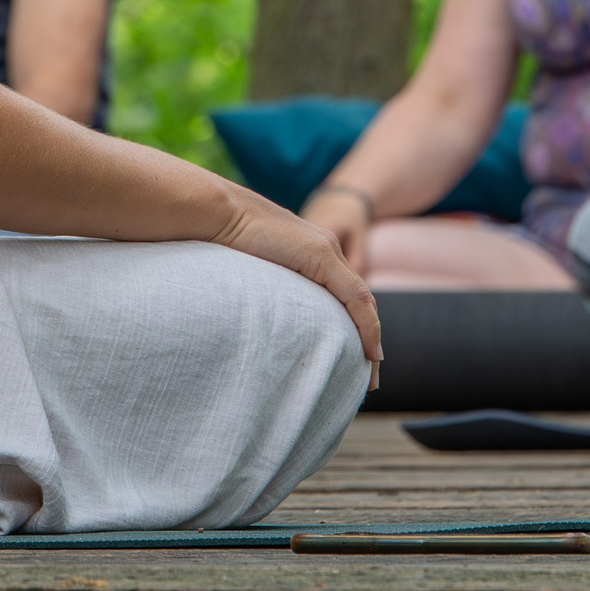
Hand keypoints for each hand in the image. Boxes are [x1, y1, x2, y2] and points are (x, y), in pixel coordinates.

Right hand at [216, 193, 382, 382]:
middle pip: (360, 301)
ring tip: (370, 372)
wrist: (219, 212)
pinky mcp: (320, 254)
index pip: (346, 296)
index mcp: (313, 252)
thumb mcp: (256, 272)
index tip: (357, 361)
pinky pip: (355, 296)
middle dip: (368, 339)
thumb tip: (266, 321)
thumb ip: (273, 287)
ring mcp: (326, 250)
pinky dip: (366, 325)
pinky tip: (370, 351)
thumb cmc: (225, 242)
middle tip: (368, 378)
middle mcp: (327, 248)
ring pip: (363, 301)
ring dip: (370, 338)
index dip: (356, 328)